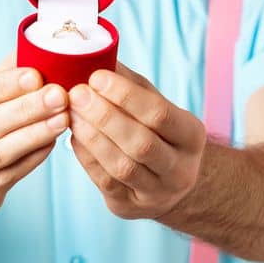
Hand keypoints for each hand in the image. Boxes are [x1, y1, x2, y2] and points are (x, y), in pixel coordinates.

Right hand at [0, 54, 68, 216]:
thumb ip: (0, 75)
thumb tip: (38, 46)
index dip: (3, 85)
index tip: (36, 74)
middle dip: (27, 109)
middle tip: (60, 94)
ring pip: (0, 153)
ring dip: (36, 134)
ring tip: (64, 117)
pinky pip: (12, 175)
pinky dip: (35, 156)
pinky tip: (54, 140)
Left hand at [68, 63, 207, 219]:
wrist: (173, 183)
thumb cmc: (160, 134)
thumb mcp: (157, 107)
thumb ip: (131, 85)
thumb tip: (96, 55)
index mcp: (192, 136)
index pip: (160, 114)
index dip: (126, 96)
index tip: (97, 77)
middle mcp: (181, 168)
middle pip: (141, 142)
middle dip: (105, 116)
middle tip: (77, 93)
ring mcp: (157, 193)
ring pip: (121, 165)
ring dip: (92, 136)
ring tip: (71, 113)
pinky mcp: (131, 207)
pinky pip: (104, 181)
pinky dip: (86, 156)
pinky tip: (74, 136)